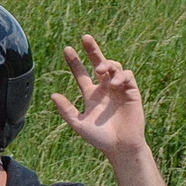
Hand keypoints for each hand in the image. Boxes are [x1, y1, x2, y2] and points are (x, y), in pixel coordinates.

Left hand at [51, 35, 145, 158]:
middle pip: (99, 63)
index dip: (75, 62)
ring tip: (99, 70)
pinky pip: (128, 76)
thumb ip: (66, 110)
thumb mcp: (79, 124)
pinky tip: (115, 82)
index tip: (67, 49)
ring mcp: (119, 89)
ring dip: (106, 64)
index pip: (82, 74)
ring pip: (114, 67)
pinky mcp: (132, 92)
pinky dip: (121, 75)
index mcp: (92, 95)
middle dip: (92, 49)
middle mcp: (105, 89)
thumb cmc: (100, 138)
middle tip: (85, 37)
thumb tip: (53, 95)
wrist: (120, 148)